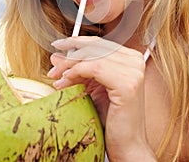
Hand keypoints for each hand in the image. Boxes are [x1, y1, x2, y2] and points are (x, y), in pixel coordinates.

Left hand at [48, 36, 156, 160]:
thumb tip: (56, 56)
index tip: (58, 45)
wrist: (127, 146)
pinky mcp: (128, 83)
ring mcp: (133, 71)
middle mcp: (135, 61)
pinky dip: (76, 72)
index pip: (99, 43)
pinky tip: (66, 80)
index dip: (77, 42)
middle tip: (53, 66)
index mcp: (130, 59)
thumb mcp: (91, 87)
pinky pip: (95, 68)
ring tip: (56, 78)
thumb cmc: (111, 119)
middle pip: (95, 47)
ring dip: (70, 66)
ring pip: (92, 56)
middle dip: (70, 55)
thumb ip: (77, 70)